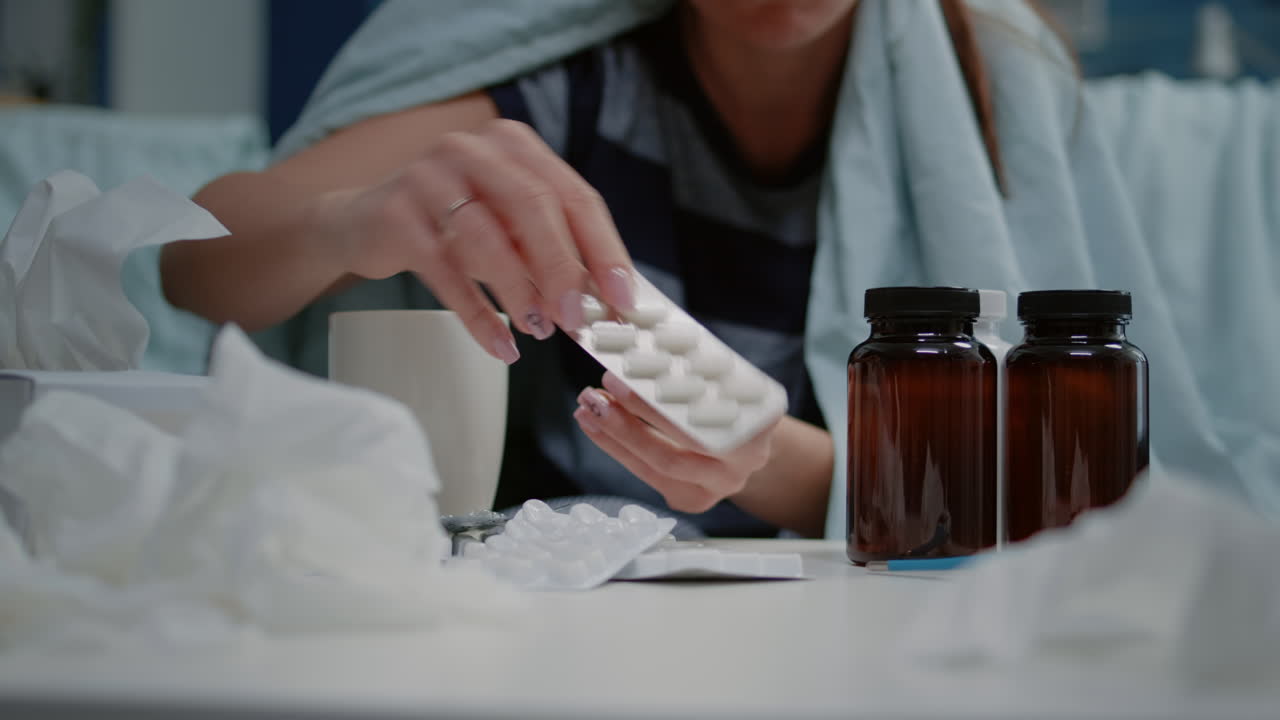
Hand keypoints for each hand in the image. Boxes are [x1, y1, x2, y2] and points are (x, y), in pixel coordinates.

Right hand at [325, 119, 635, 362]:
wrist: (362, 223)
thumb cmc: (451, 226)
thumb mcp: (508, 228)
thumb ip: (552, 251)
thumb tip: (604, 299)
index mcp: (514, 146)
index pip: (574, 195)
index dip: (604, 248)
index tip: (623, 297)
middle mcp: (473, 149)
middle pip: (534, 206)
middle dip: (563, 268)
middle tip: (579, 318)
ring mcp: (429, 177)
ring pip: (487, 236)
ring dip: (519, 291)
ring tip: (539, 330)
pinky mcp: (396, 214)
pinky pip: (444, 270)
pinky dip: (477, 314)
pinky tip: (499, 344)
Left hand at [572, 372, 777, 513]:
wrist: (751, 440)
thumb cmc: (733, 399)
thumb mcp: (726, 377)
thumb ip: (694, 368)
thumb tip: (638, 341)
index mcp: (757, 426)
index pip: (696, 416)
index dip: (655, 401)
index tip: (620, 376)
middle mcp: (740, 464)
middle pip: (674, 450)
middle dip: (627, 423)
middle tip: (595, 395)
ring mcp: (716, 488)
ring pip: (656, 466)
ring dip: (615, 437)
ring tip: (587, 408)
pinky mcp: (692, 499)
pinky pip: (648, 475)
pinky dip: (617, 448)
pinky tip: (596, 425)